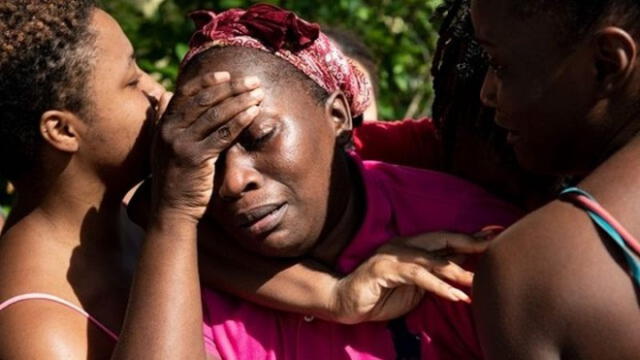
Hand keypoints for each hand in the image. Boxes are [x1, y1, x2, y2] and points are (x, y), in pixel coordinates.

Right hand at [151, 72, 263, 223]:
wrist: (170, 209)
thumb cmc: (173, 178)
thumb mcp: (162, 145)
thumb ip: (163, 119)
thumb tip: (163, 93)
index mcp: (163, 124)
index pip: (187, 93)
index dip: (208, 81)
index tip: (228, 74)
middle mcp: (170, 130)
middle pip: (205, 100)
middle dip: (232, 88)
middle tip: (252, 81)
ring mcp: (181, 144)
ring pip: (216, 114)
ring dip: (240, 101)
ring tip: (258, 93)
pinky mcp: (195, 158)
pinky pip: (222, 134)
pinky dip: (240, 121)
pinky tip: (254, 113)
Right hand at [328, 231, 490, 323]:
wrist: (345, 302)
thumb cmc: (380, 295)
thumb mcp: (415, 285)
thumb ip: (434, 273)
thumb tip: (462, 264)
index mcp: (411, 246)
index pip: (445, 238)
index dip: (470, 237)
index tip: (495, 234)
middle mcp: (403, 245)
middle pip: (442, 239)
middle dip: (469, 241)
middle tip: (494, 245)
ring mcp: (393, 256)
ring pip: (431, 259)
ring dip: (457, 272)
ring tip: (477, 282)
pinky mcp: (384, 270)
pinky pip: (417, 276)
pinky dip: (438, 286)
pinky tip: (455, 296)